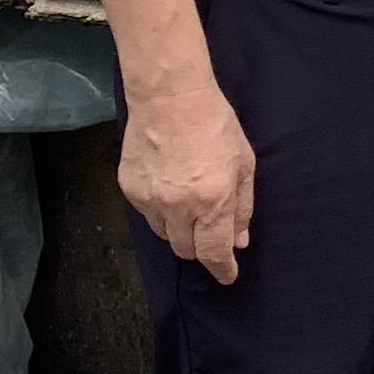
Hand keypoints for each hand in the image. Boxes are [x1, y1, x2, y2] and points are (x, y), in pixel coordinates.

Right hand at [121, 73, 256, 285]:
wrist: (169, 97)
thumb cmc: (215, 125)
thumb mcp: (244, 165)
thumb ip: (242, 207)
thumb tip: (239, 241)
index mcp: (213, 201)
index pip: (214, 253)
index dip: (222, 270)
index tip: (228, 276)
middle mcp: (179, 207)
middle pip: (187, 251)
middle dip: (201, 248)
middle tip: (209, 232)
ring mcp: (150, 199)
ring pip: (165, 235)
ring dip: (179, 230)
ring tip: (187, 205)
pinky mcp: (129, 189)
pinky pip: (146, 215)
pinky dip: (160, 211)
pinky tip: (168, 188)